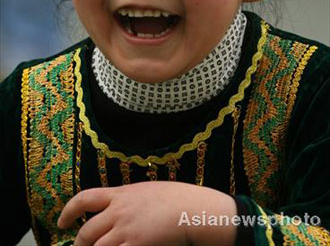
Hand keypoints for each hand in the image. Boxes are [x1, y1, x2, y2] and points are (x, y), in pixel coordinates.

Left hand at [58, 181, 236, 245]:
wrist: (191, 209)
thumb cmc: (175, 198)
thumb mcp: (146, 191)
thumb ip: (129, 198)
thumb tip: (118, 206)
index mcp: (121, 194)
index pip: (85, 198)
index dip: (69, 211)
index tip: (62, 222)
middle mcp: (118, 211)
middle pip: (87, 230)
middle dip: (78, 244)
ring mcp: (126, 229)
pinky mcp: (135, 245)